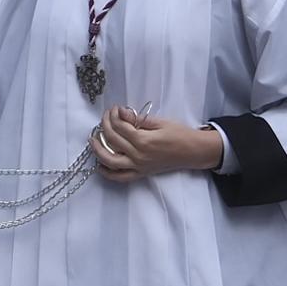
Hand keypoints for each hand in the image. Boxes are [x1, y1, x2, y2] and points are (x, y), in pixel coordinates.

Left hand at [91, 108, 222, 180]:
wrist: (193, 152)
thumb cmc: (179, 134)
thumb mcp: (160, 122)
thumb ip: (139, 120)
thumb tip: (122, 113)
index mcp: (144, 140)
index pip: (120, 126)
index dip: (114, 115)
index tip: (115, 108)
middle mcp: (138, 155)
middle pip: (112, 139)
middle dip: (105, 125)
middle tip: (106, 116)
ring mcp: (138, 166)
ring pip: (110, 160)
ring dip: (98, 149)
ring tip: (93, 139)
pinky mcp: (141, 173)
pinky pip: (120, 177)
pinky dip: (108, 173)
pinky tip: (100, 165)